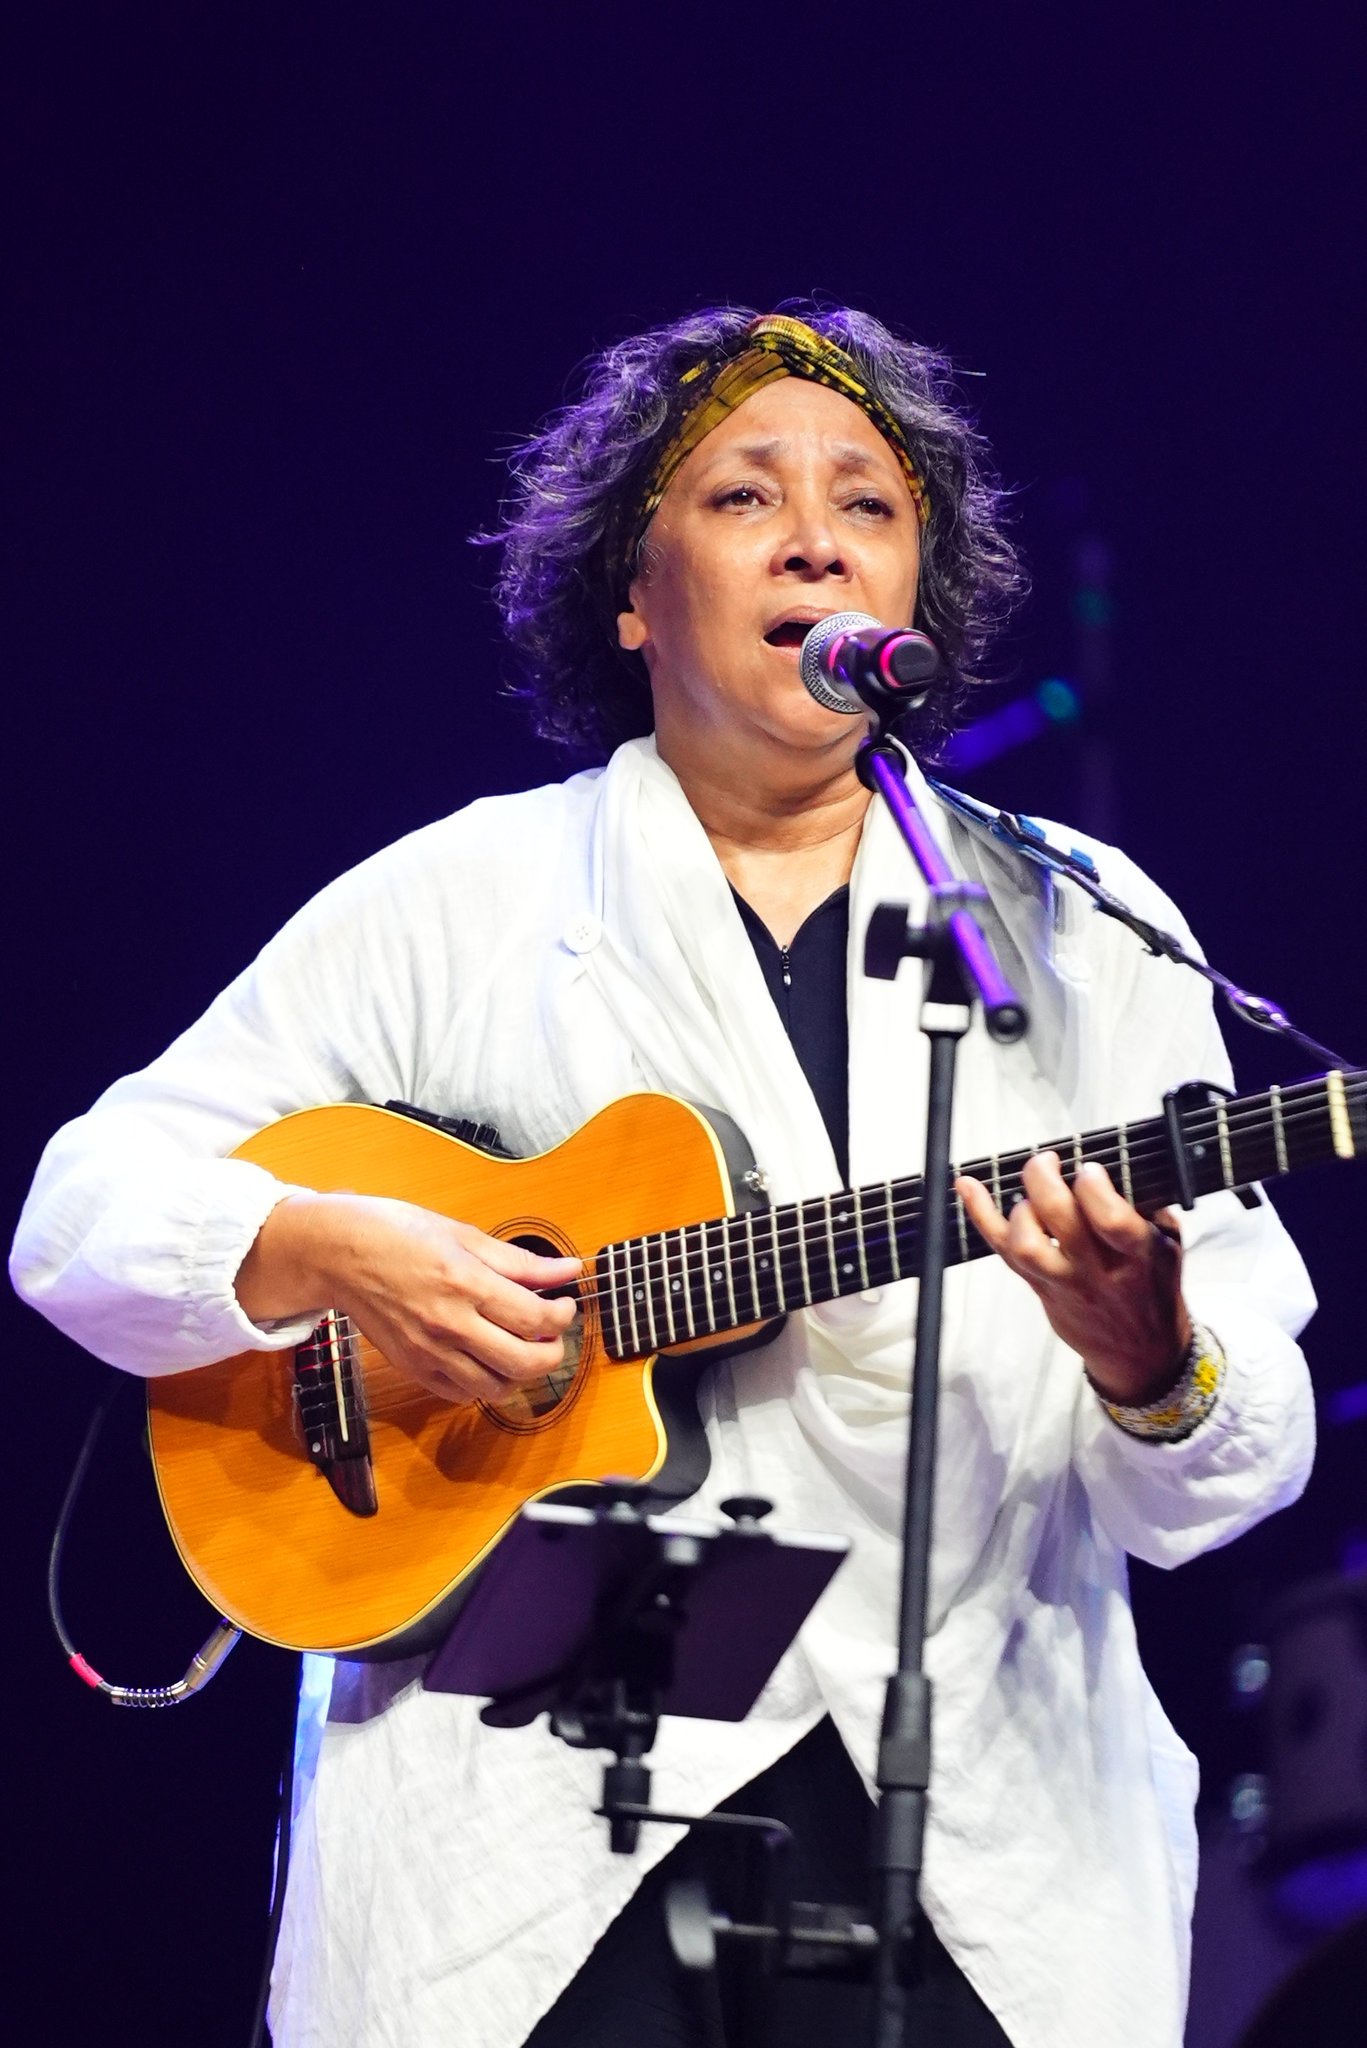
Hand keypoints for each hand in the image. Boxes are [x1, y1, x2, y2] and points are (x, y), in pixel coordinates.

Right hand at [235, 1192, 580, 1404]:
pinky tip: (487, 1358)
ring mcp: (429, 1352)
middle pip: (523, 1362)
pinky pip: (461, 1394)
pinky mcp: (413, 1368)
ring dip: (520, 1373)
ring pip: (495, 1387)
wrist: (338, 1254)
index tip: (564, 1306)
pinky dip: (484, 1384)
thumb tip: (568, 1269)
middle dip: (553, 1353)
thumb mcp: (463, 1234)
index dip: (562, 1317)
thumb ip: (520, 1261)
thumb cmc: (397, 1233)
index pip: (535, 1319)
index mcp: (465, 1284)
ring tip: (522, 1347)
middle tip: (553, 1335)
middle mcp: (449, 1324)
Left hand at [955, 1153, 1191, 1404]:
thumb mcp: (1168, 1247)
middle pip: (1060, 1220)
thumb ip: (1147, 1207)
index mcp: (1139, 1255)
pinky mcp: (1038, 1288)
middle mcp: (1098, 1271)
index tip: (1088, 1168)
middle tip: (1047, 1162)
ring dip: (1020, 1208)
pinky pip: (1003, 1251)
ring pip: (1025, 1244)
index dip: (1093, 1187)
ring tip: (1032, 1193)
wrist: (1140, 1352)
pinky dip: (980, 1215)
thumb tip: (1114, 1166)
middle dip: (1045, 1179)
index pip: (1111, 1219)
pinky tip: (967, 1186)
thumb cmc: (1153, 1288)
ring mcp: (1064, 1283)